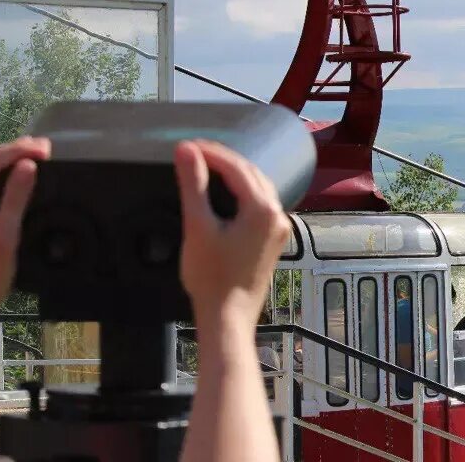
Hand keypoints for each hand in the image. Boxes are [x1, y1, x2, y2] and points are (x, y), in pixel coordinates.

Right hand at [174, 140, 290, 326]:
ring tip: (206, 166)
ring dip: (234, 173)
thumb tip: (186, 150)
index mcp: (263, 209)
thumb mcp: (198, 226)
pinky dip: (242, 191)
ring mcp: (278, 228)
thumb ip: (194, 184)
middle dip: (223, 159)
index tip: (187, 145)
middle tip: (194, 152)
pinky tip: (225, 191)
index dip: (211, 152)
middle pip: (251, 173)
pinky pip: (260, 203)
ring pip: (258, 187)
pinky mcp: (272, 239)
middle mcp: (277, 215)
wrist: (227, 318)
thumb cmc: (211, 278)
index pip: (237, 167)